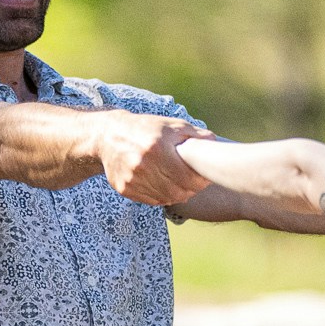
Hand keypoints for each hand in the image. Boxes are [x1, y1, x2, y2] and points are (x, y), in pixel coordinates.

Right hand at [88, 112, 209, 204]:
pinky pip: (151, 200)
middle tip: (195, 184)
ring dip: (178, 195)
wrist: (108, 136)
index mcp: (157, 148)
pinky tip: (166, 186)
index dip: (200, 182)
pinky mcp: (124, 188)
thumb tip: (215, 145)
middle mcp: (143, 165)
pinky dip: (163, 196)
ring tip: (182, 185)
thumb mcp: (171, 125)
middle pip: (178, 191)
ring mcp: (132, 179)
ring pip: (166, 198)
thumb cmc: (145, 128)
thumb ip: (195, 135)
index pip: (187, 177)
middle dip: (191, 190)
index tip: (204, 178)